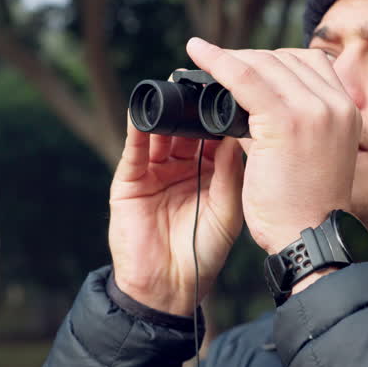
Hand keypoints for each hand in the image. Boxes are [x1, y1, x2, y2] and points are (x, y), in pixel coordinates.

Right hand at [108, 107, 244, 315]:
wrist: (170, 284)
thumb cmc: (203, 252)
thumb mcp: (227, 209)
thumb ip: (231, 172)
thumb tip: (237, 134)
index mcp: (210, 172)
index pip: (215, 135)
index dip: (221, 116)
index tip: (233, 92)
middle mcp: (182, 167)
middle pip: (187, 127)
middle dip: (192, 107)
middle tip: (201, 82)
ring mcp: (155, 172)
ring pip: (160, 133)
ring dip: (166, 112)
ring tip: (173, 89)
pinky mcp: (130, 181)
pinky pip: (134, 150)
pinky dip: (138, 131)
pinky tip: (145, 114)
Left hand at [185, 38, 360, 253]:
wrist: (309, 237)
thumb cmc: (302, 207)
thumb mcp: (310, 156)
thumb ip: (289, 125)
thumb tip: (245, 105)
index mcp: (347, 112)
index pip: (310, 62)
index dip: (273, 59)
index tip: (245, 63)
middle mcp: (338, 105)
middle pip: (287, 58)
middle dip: (249, 57)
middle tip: (218, 64)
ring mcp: (316, 110)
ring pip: (265, 63)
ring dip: (231, 58)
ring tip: (204, 61)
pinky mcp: (287, 120)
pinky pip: (245, 78)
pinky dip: (219, 63)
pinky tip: (198, 54)